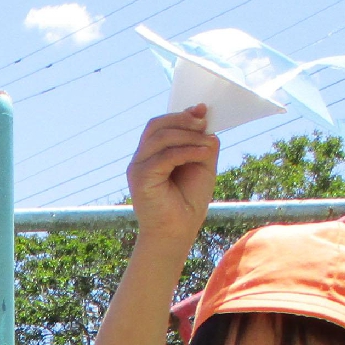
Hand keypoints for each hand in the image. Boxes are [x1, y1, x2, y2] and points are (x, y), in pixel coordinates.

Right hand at [127, 107, 218, 247]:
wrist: (176, 233)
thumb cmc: (188, 203)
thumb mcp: (202, 166)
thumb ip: (202, 143)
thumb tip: (204, 118)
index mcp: (152, 155)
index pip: (160, 125)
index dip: (181, 115)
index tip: (202, 111)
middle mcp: (141, 159)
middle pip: (156, 125)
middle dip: (182, 120)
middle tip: (204, 124)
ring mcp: (138, 167)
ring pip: (161, 137)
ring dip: (188, 136)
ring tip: (207, 144)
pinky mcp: (141, 178)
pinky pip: (165, 156)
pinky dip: (186, 151)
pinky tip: (202, 153)